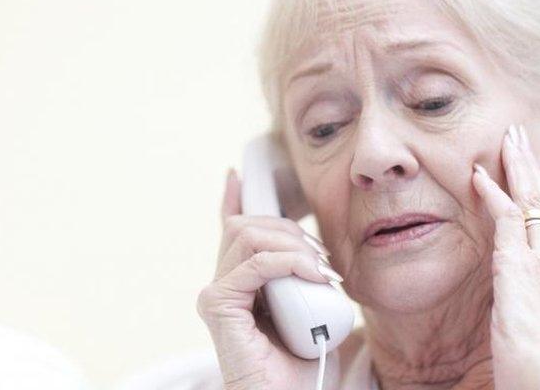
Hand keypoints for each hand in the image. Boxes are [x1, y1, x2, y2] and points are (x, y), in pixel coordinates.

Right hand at [196, 169, 342, 389]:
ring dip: (292, 244)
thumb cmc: (305, 364)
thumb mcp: (313, 308)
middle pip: (246, 225)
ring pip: (248, 235)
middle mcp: (223, 285)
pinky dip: (289, 262)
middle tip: (323, 259)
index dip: (232, 199)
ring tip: (321, 270)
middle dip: (289, 228)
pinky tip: (312, 275)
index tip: (236, 174)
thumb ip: (304, 279)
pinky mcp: (218, 305)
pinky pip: (255, 263)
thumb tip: (317, 254)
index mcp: (242, 284)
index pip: (230, 231)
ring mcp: (217, 294)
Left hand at [472, 124, 539, 389]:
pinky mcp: (520, 265)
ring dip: (517, 167)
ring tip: (505, 140)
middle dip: (533, 168)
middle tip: (521, 139)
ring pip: (532, 201)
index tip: (532, 175)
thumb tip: (524, 290)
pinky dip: (493, 193)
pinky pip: (506, 218)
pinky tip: (479, 175)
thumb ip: (538, 296)